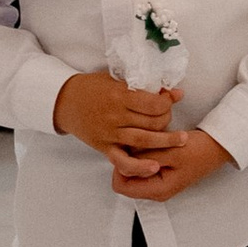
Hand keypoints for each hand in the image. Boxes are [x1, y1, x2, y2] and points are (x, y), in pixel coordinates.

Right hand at [53, 72, 175, 158]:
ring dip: (166, 142)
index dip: (167, 103)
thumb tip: (177, 93)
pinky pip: (123, 161)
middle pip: (152, 122)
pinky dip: (139, 166)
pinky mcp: (104, 147)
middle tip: (170, 118)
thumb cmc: (93, 88)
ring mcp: (110, 133)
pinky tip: (154, 166)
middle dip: (167, 120)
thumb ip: (146, 87)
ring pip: (144, 141)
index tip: (169, 101)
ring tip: (183, 141)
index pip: (154, 104)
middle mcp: (115, 115)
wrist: (64, 101)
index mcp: (120, 95)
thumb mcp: (118, 80)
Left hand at [109, 126, 234, 203]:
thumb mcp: (172, 151)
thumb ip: (145, 156)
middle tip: (136, 143)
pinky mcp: (161, 173)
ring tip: (147, 141)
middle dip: (127, 161)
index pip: (120, 186)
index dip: (120, 167)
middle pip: (125, 179)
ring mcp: (158, 182)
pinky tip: (152, 143)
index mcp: (158, 190)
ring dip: (136, 156)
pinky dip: (143, 155)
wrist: (219, 146)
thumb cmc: (200, 150)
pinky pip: (142, 166)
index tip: (129, 150)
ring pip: (133, 172)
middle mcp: (156, 190)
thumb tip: (124, 156)